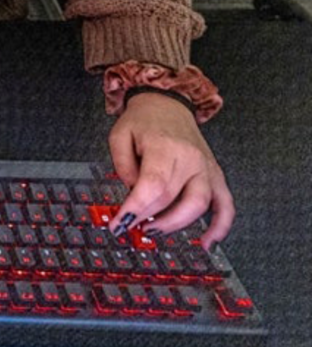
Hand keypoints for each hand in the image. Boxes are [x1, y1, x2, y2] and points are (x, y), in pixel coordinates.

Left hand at [106, 92, 234, 250]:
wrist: (168, 104)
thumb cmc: (143, 120)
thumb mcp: (119, 136)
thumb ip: (122, 166)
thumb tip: (132, 194)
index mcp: (165, 146)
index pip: (153, 186)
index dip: (136, 209)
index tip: (120, 223)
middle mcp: (190, 158)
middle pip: (173, 199)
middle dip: (149, 218)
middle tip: (132, 226)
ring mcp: (207, 168)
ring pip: (199, 206)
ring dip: (176, 225)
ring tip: (155, 230)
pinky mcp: (215, 175)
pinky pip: (226, 205)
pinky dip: (220, 227)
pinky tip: (207, 242)